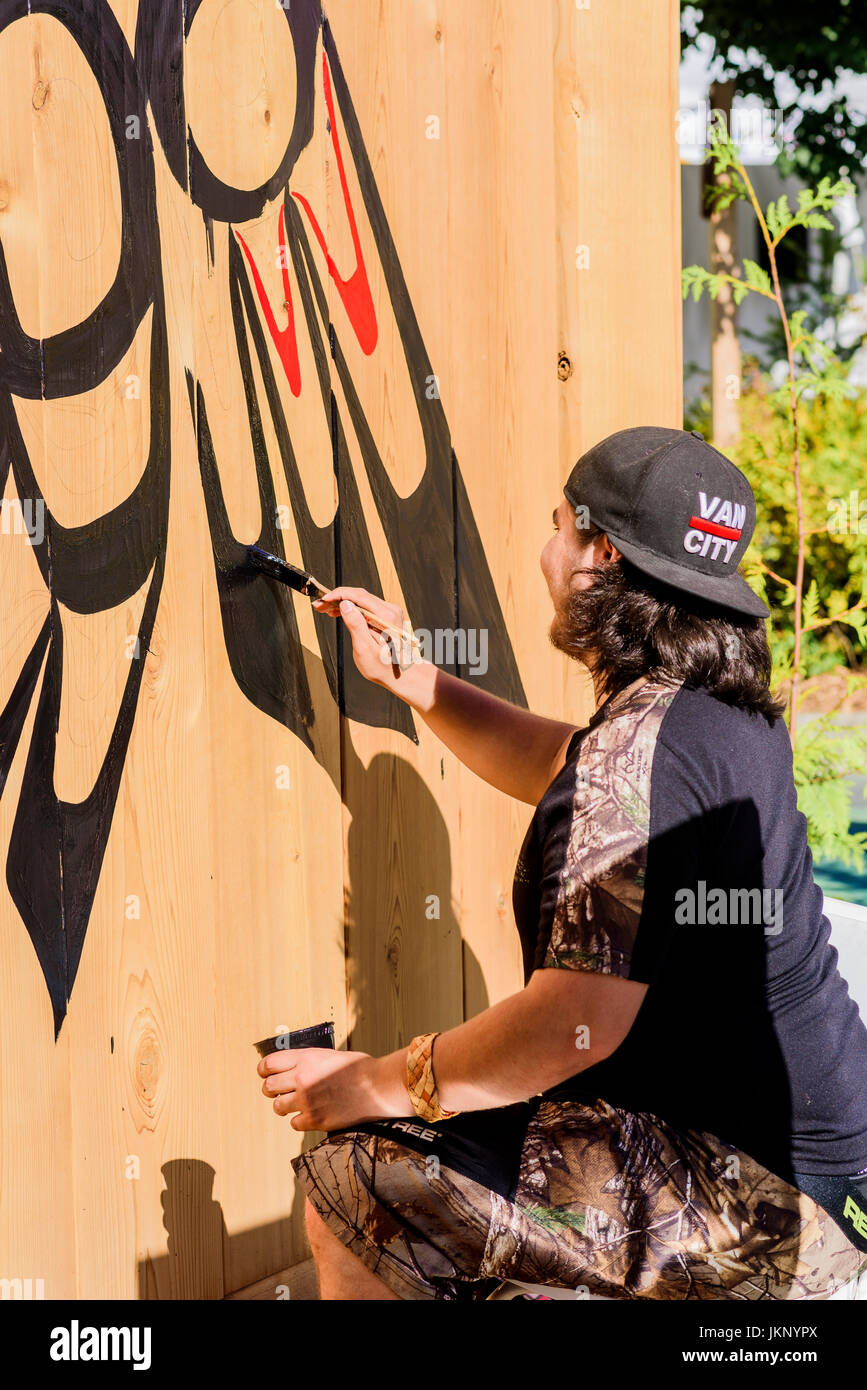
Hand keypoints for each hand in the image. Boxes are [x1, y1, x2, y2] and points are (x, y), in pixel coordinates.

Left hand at [257, 1046, 386, 1131]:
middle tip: (280, 1092)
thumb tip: (291, 1068)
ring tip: (298, 1104)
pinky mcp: (315, 1120)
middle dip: (272, 1090)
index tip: (266, 1074)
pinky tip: (312, 1114)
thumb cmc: (360, 1069)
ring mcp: (307, 1100)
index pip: (268, 1064)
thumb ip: (308, 1061)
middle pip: (268, 1087)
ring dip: (285, 1106)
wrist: (380, 1087)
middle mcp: (302, 1078)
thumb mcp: (330, 1055)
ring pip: (277, 1107)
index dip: (264, 1070)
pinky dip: (300, 1120)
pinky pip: (294, 1123)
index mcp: (305, 1058)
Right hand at [312, 585, 420, 688]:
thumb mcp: (365, 649)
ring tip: (326, 609)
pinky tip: (339, 612)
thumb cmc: (382, 667)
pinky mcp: (386, 617)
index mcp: (386, 617)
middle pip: (360, 596)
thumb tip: (345, 605)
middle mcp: (390, 610)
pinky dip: (351, 608)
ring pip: (362, 600)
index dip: (339, 595)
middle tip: (319, 605)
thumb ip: (356, 625)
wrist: (399, 675)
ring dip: (343, 602)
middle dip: (338, 598)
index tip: (323, 600)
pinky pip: (366, 607)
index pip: (359, 596)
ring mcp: (389, 613)